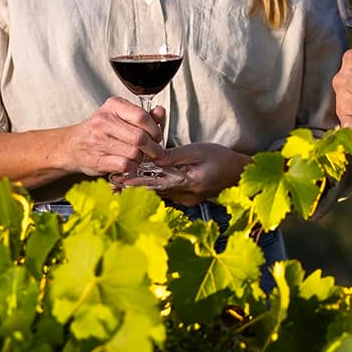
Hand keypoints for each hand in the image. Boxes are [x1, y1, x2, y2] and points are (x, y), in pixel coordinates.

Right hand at [61, 99, 165, 177]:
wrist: (71, 145)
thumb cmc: (99, 130)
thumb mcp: (119, 116)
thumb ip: (142, 115)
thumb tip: (160, 112)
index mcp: (113, 106)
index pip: (142, 116)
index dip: (155, 129)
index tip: (157, 137)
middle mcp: (104, 121)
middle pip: (140, 137)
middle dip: (152, 148)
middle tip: (154, 152)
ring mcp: (99, 141)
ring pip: (134, 153)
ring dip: (141, 158)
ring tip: (137, 157)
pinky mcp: (97, 160)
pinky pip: (125, 165)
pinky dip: (131, 168)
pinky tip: (128, 165)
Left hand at [119, 143, 250, 206]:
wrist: (240, 175)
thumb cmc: (222, 159)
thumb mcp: (199, 151)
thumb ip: (175, 155)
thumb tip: (153, 157)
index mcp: (188, 182)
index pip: (156, 183)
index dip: (135, 182)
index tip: (117, 182)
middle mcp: (185, 196)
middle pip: (153, 191)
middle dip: (133, 187)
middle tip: (111, 184)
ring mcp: (186, 200)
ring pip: (158, 193)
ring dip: (141, 188)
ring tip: (119, 185)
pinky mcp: (186, 199)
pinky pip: (167, 193)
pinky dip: (154, 188)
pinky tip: (142, 184)